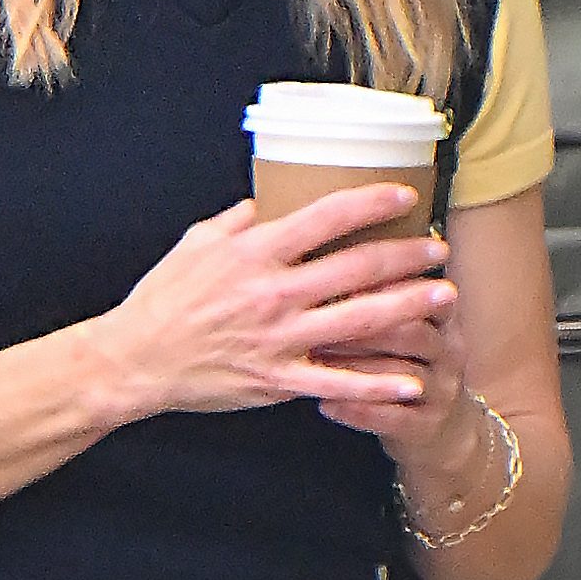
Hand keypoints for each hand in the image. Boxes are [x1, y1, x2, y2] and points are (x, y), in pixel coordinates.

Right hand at [95, 188, 454, 421]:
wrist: (135, 358)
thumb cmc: (161, 299)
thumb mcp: (193, 244)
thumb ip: (234, 222)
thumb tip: (263, 204)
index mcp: (254, 253)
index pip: (325, 218)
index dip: (370, 203)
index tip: (404, 195)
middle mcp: (274, 293)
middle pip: (356, 268)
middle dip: (406, 255)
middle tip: (439, 248)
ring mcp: (279, 339)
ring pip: (360, 321)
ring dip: (409, 306)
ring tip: (444, 296)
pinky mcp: (278, 380)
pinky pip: (338, 384)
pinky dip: (378, 384)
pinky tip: (412, 381)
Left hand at [315, 264, 471, 462]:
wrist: (443, 433)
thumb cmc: (405, 363)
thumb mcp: (408, 325)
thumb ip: (381, 291)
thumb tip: (326, 249)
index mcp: (442, 319)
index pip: (428, 291)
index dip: (392, 280)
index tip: (343, 268)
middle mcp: (448, 352)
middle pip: (411, 329)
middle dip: (363, 320)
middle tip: (316, 311)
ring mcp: (440, 392)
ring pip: (400, 374)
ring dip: (355, 364)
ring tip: (315, 356)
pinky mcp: (425, 428)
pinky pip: (393, 419)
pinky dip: (358, 411)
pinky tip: (325, 403)